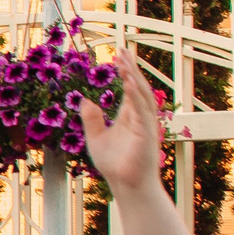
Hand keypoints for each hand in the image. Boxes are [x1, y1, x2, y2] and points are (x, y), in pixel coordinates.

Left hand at [82, 53, 165, 196]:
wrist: (126, 185)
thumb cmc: (114, 164)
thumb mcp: (96, 137)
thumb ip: (91, 119)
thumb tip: (85, 100)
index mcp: (129, 117)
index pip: (129, 88)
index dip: (125, 71)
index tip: (118, 54)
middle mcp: (140, 117)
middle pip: (138, 87)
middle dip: (131, 68)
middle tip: (123, 49)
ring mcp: (146, 124)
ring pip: (143, 95)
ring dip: (135, 78)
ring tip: (125, 61)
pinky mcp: (148, 133)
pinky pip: (143, 111)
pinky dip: (137, 96)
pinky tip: (130, 83)